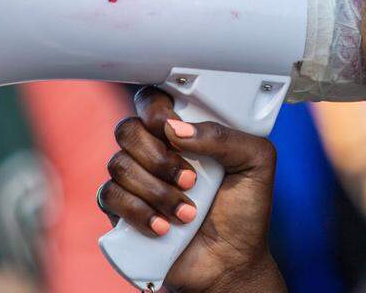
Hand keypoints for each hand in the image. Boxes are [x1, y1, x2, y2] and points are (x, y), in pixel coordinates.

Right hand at [97, 87, 284, 292]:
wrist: (232, 263)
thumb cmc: (245, 211)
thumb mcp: (255, 163)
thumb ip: (225, 136)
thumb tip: (177, 129)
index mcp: (184, 133)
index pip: (152, 101)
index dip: (155, 109)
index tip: (173, 127)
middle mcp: (156, 152)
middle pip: (128, 130)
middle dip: (158, 157)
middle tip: (190, 179)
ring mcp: (137, 181)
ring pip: (119, 165)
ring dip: (156, 191)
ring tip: (188, 213)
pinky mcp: (123, 212)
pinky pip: (110, 197)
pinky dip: (139, 212)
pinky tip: (165, 227)